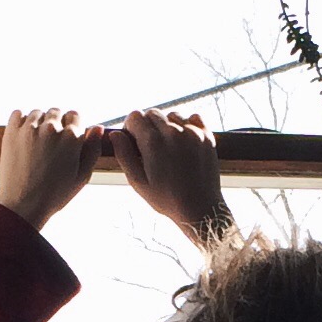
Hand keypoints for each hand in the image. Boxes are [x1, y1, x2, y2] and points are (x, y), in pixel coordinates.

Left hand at [0, 107, 99, 230]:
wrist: (22, 205)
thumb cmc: (54, 194)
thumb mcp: (82, 176)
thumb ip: (92, 149)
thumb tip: (98, 127)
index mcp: (71, 137)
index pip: (74, 115)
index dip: (72, 126)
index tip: (66, 139)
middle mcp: (51, 128)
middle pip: (56, 112)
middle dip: (56, 123)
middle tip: (51, 144)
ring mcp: (30, 128)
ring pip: (38, 112)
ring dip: (39, 122)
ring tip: (37, 142)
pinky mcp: (11, 132)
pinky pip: (18, 114)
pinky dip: (21, 121)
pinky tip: (24, 136)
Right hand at [115, 109, 232, 245]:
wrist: (200, 208)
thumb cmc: (166, 199)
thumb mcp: (138, 182)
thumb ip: (124, 155)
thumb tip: (114, 134)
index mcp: (153, 143)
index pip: (135, 116)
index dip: (131, 127)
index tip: (133, 140)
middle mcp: (173, 132)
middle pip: (153, 113)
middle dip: (147, 125)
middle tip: (150, 146)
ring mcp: (192, 132)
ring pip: (172, 114)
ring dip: (167, 124)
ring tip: (168, 145)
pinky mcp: (207, 136)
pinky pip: (193, 117)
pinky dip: (187, 124)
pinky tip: (184, 141)